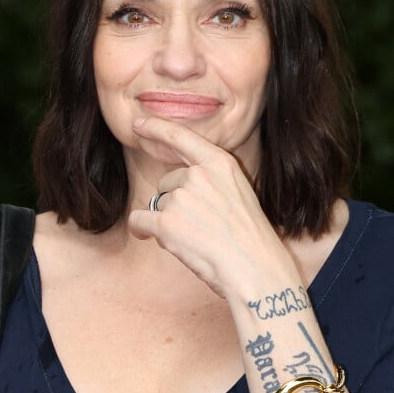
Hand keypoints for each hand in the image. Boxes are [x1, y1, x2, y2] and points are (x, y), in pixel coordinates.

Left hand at [128, 117, 284, 296]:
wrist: (255, 269)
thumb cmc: (251, 240)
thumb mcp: (238, 194)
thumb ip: (211, 182)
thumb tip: (177, 187)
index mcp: (220, 164)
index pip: (181, 137)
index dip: (156, 128)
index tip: (138, 123)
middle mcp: (198, 175)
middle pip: (167, 184)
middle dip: (175, 204)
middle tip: (202, 227)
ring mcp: (181, 198)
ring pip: (157, 206)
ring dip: (168, 223)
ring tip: (196, 239)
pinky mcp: (166, 223)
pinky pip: (139, 221)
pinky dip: (142, 230)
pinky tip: (157, 239)